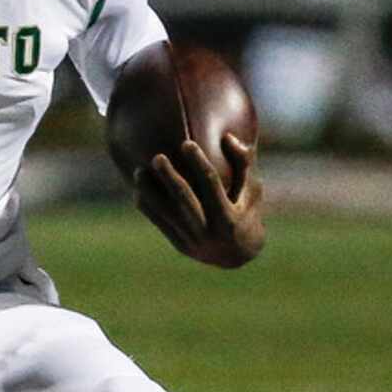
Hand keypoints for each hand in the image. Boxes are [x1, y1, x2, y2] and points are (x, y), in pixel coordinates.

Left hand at [134, 131, 264, 267]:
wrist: (237, 254)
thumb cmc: (247, 211)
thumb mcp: (253, 189)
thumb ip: (243, 162)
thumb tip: (227, 137)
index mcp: (229, 217)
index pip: (211, 185)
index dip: (199, 163)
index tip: (186, 144)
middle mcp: (209, 231)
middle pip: (185, 200)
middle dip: (169, 178)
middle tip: (157, 157)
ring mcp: (192, 240)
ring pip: (167, 213)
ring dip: (151, 192)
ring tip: (138, 171)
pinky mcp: (179, 244)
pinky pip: (159, 223)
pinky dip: (148, 207)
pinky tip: (139, 190)